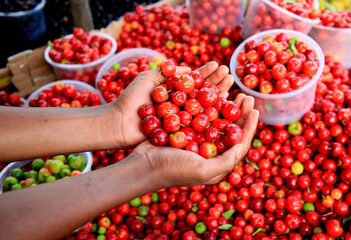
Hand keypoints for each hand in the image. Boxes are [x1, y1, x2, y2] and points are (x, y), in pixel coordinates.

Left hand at [110, 61, 234, 147]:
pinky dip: (212, 115)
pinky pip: (199, 123)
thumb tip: (190, 68)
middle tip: (230, 74)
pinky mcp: (182, 132)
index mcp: (174, 92)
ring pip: (204, 106)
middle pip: (203, 93)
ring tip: (230, 85)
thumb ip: (168, 73)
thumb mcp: (148, 78)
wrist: (119, 123)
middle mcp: (181, 105)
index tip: (218, 65)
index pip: (194, 81)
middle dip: (216, 83)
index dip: (207, 73)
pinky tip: (224, 106)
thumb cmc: (131, 100)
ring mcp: (183, 118)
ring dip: (218, 96)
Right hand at [130, 93, 258, 188]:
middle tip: (244, 95)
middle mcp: (210, 149)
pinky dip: (207, 102)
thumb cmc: (172, 170)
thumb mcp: (202, 171)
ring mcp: (197, 138)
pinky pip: (200, 113)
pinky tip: (211, 91)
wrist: (142, 165)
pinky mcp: (185, 129)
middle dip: (240, 111)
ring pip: (217, 117)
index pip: (240, 142)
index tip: (255, 109)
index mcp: (217, 161)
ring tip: (232, 89)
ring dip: (225, 103)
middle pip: (230, 127)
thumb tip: (241, 146)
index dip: (249, 126)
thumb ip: (225, 162)